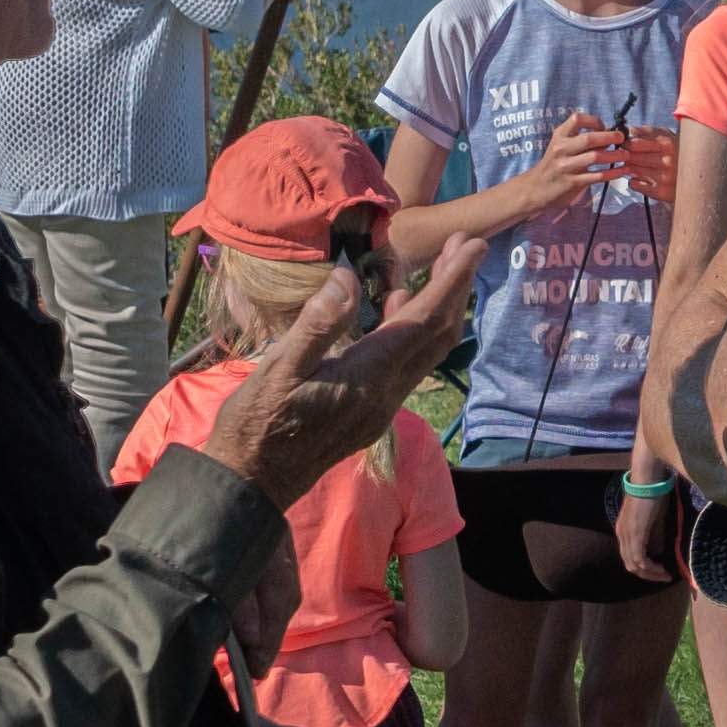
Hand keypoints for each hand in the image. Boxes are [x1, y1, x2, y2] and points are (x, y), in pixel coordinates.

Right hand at [185, 259, 455, 511]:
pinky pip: (407, 363)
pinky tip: (398, 305)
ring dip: (439, 307)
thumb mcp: (278, 368)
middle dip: (455, 288)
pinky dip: (414, 329)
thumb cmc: (258, 422)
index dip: (451, 281)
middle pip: (437, 335)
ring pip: (426, 350)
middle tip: (465, 245)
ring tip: (442, 265)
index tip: (472, 246)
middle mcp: (387, 393)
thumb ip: (317, 324)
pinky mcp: (371, 411)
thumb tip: (348, 278)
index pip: (425, 321)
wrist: (254, 481)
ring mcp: (381, 405)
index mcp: (369, 376)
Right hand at [530, 113, 634, 208]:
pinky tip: (621, 171)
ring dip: (614, 155)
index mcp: (559, 136)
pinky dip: (612, 173)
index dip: (594, 121)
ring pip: (595, 157)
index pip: (577, 119)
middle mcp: (561, 149)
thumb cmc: (553, 165)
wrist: (535, 189)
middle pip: (589, 138)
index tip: (605, 126)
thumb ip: (580, 141)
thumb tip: (608, 134)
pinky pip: (597, 176)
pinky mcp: (572, 182)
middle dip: (609, 137)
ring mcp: (566, 166)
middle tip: (622, 138)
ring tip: (626, 155)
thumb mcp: (561, 148)